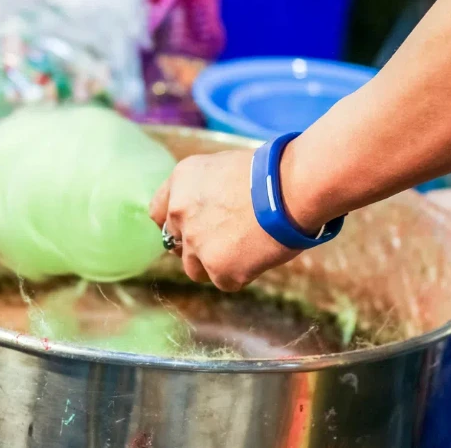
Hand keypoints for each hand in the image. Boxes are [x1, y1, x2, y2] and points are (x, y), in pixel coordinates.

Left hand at [148, 150, 300, 291]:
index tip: (190, 229)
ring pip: (194, 268)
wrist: (292, 188)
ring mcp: (197, 244)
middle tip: (225, 243)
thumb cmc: (270, 174)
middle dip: (196, 246)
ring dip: (214, 264)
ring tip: (245, 251)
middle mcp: (180, 213)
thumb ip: (205, 191)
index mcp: (181, 183)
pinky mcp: (218, 269)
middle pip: (176, 243)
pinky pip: (224, 281)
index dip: (176, 224)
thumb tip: (208, 210)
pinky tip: (260, 256)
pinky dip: (241, 274)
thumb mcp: (224, 168)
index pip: (158, 213)